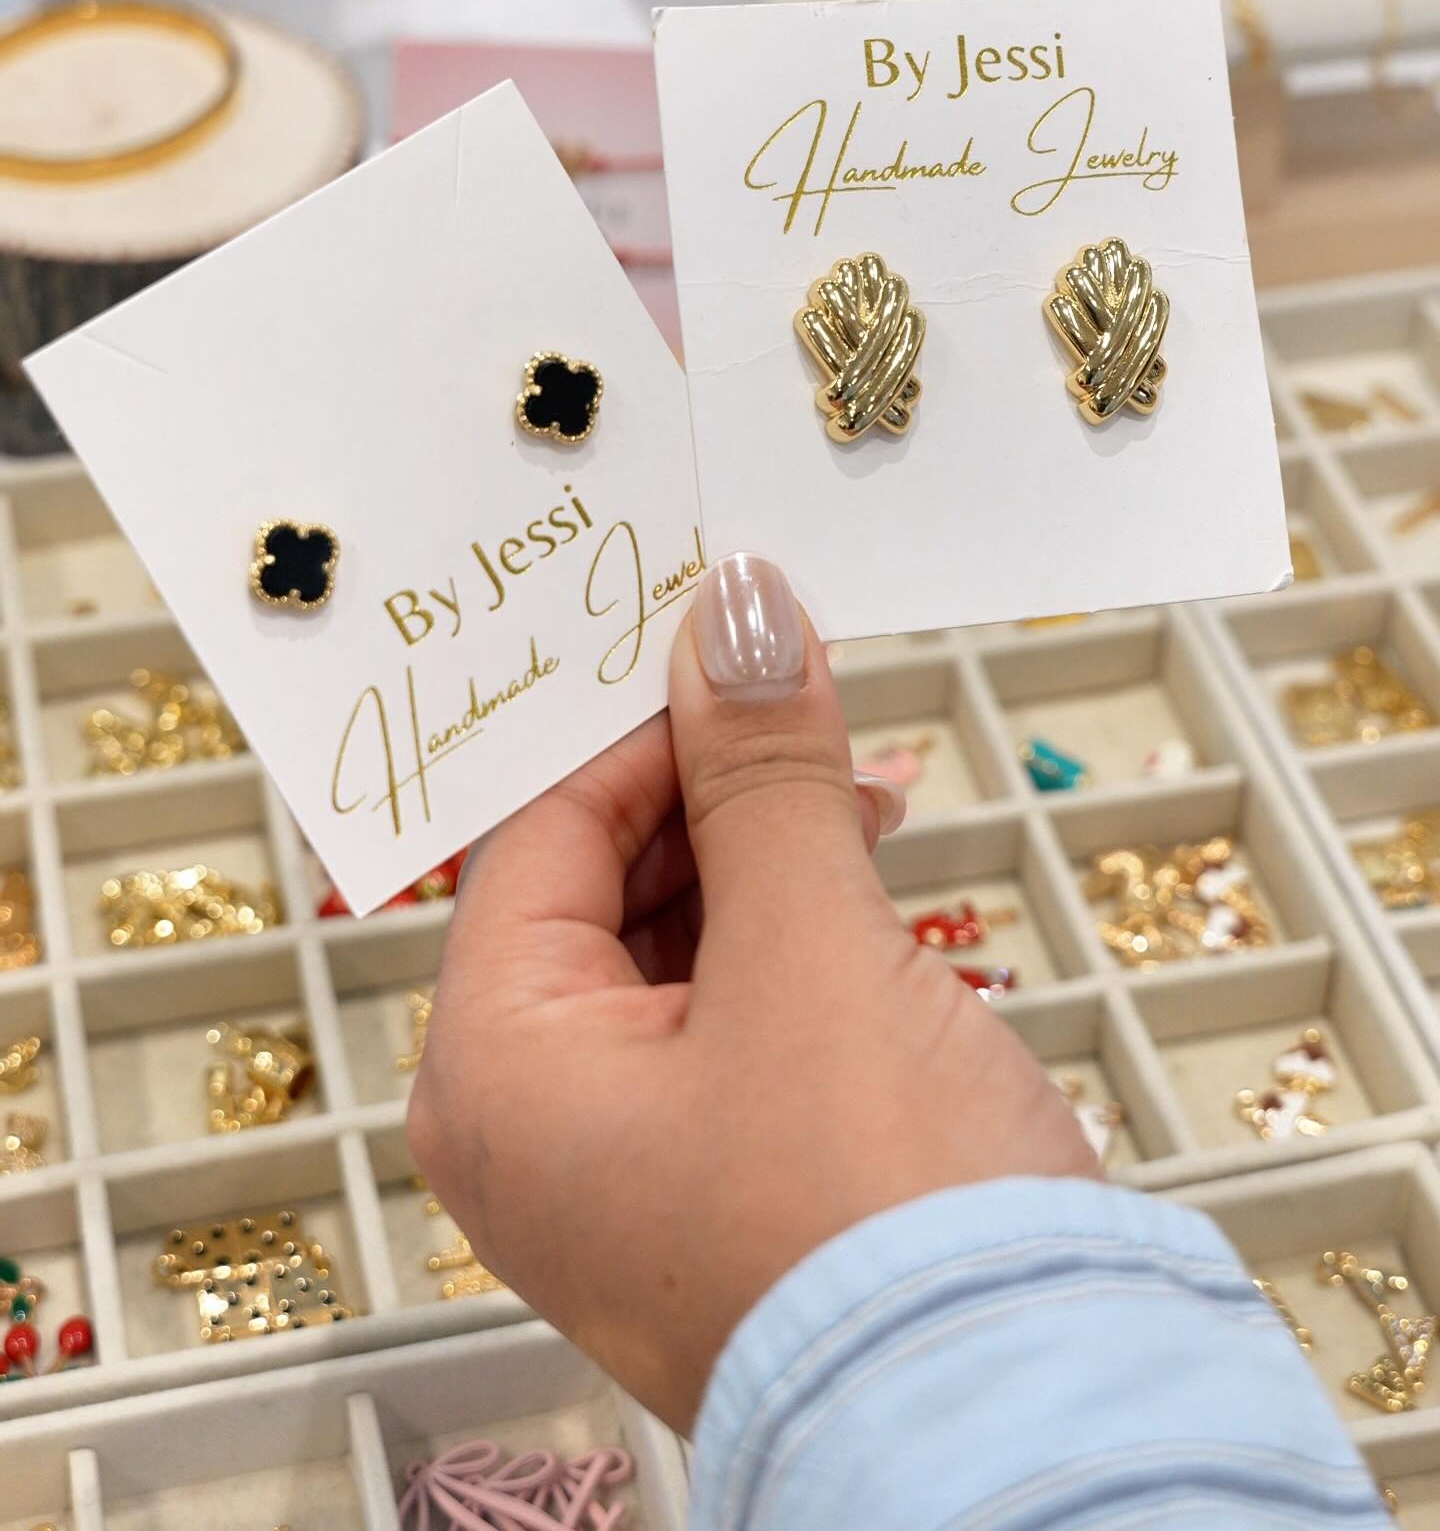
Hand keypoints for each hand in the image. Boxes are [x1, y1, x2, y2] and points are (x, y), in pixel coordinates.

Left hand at [409, 553, 1098, 1431]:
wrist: (1010, 1426)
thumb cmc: (873, 1224)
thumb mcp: (811, 949)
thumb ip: (763, 772)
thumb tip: (735, 616)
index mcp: (496, 1070)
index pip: (537, 833)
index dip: (637, 721)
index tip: (721, 633)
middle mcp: (537, 1126)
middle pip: (599, 883)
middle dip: (709, 783)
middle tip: (800, 685)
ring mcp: (629, 1166)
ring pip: (674, 941)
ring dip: (762, 849)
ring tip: (855, 780)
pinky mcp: (724, 1182)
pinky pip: (730, 1011)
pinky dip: (792, 931)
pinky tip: (863, 873)